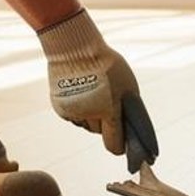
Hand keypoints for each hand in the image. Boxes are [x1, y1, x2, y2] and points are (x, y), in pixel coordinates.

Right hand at [40, 9, 160, 174]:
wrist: (74, 48)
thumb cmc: (107, 65)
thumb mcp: (129, 86)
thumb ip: (131, 110)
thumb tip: (135, 131)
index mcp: (108, 111)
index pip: (114, 144)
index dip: (120, 146)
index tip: (124, 146)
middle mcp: (89, 115)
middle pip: (100, 131)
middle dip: (106, 122)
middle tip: (107, 102)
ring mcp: (72, 112)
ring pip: (87, 124)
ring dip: (91, 116)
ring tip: (94, 93)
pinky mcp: (60, 108)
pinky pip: (74, 117)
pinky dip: (78, 109)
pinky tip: (81, 93)